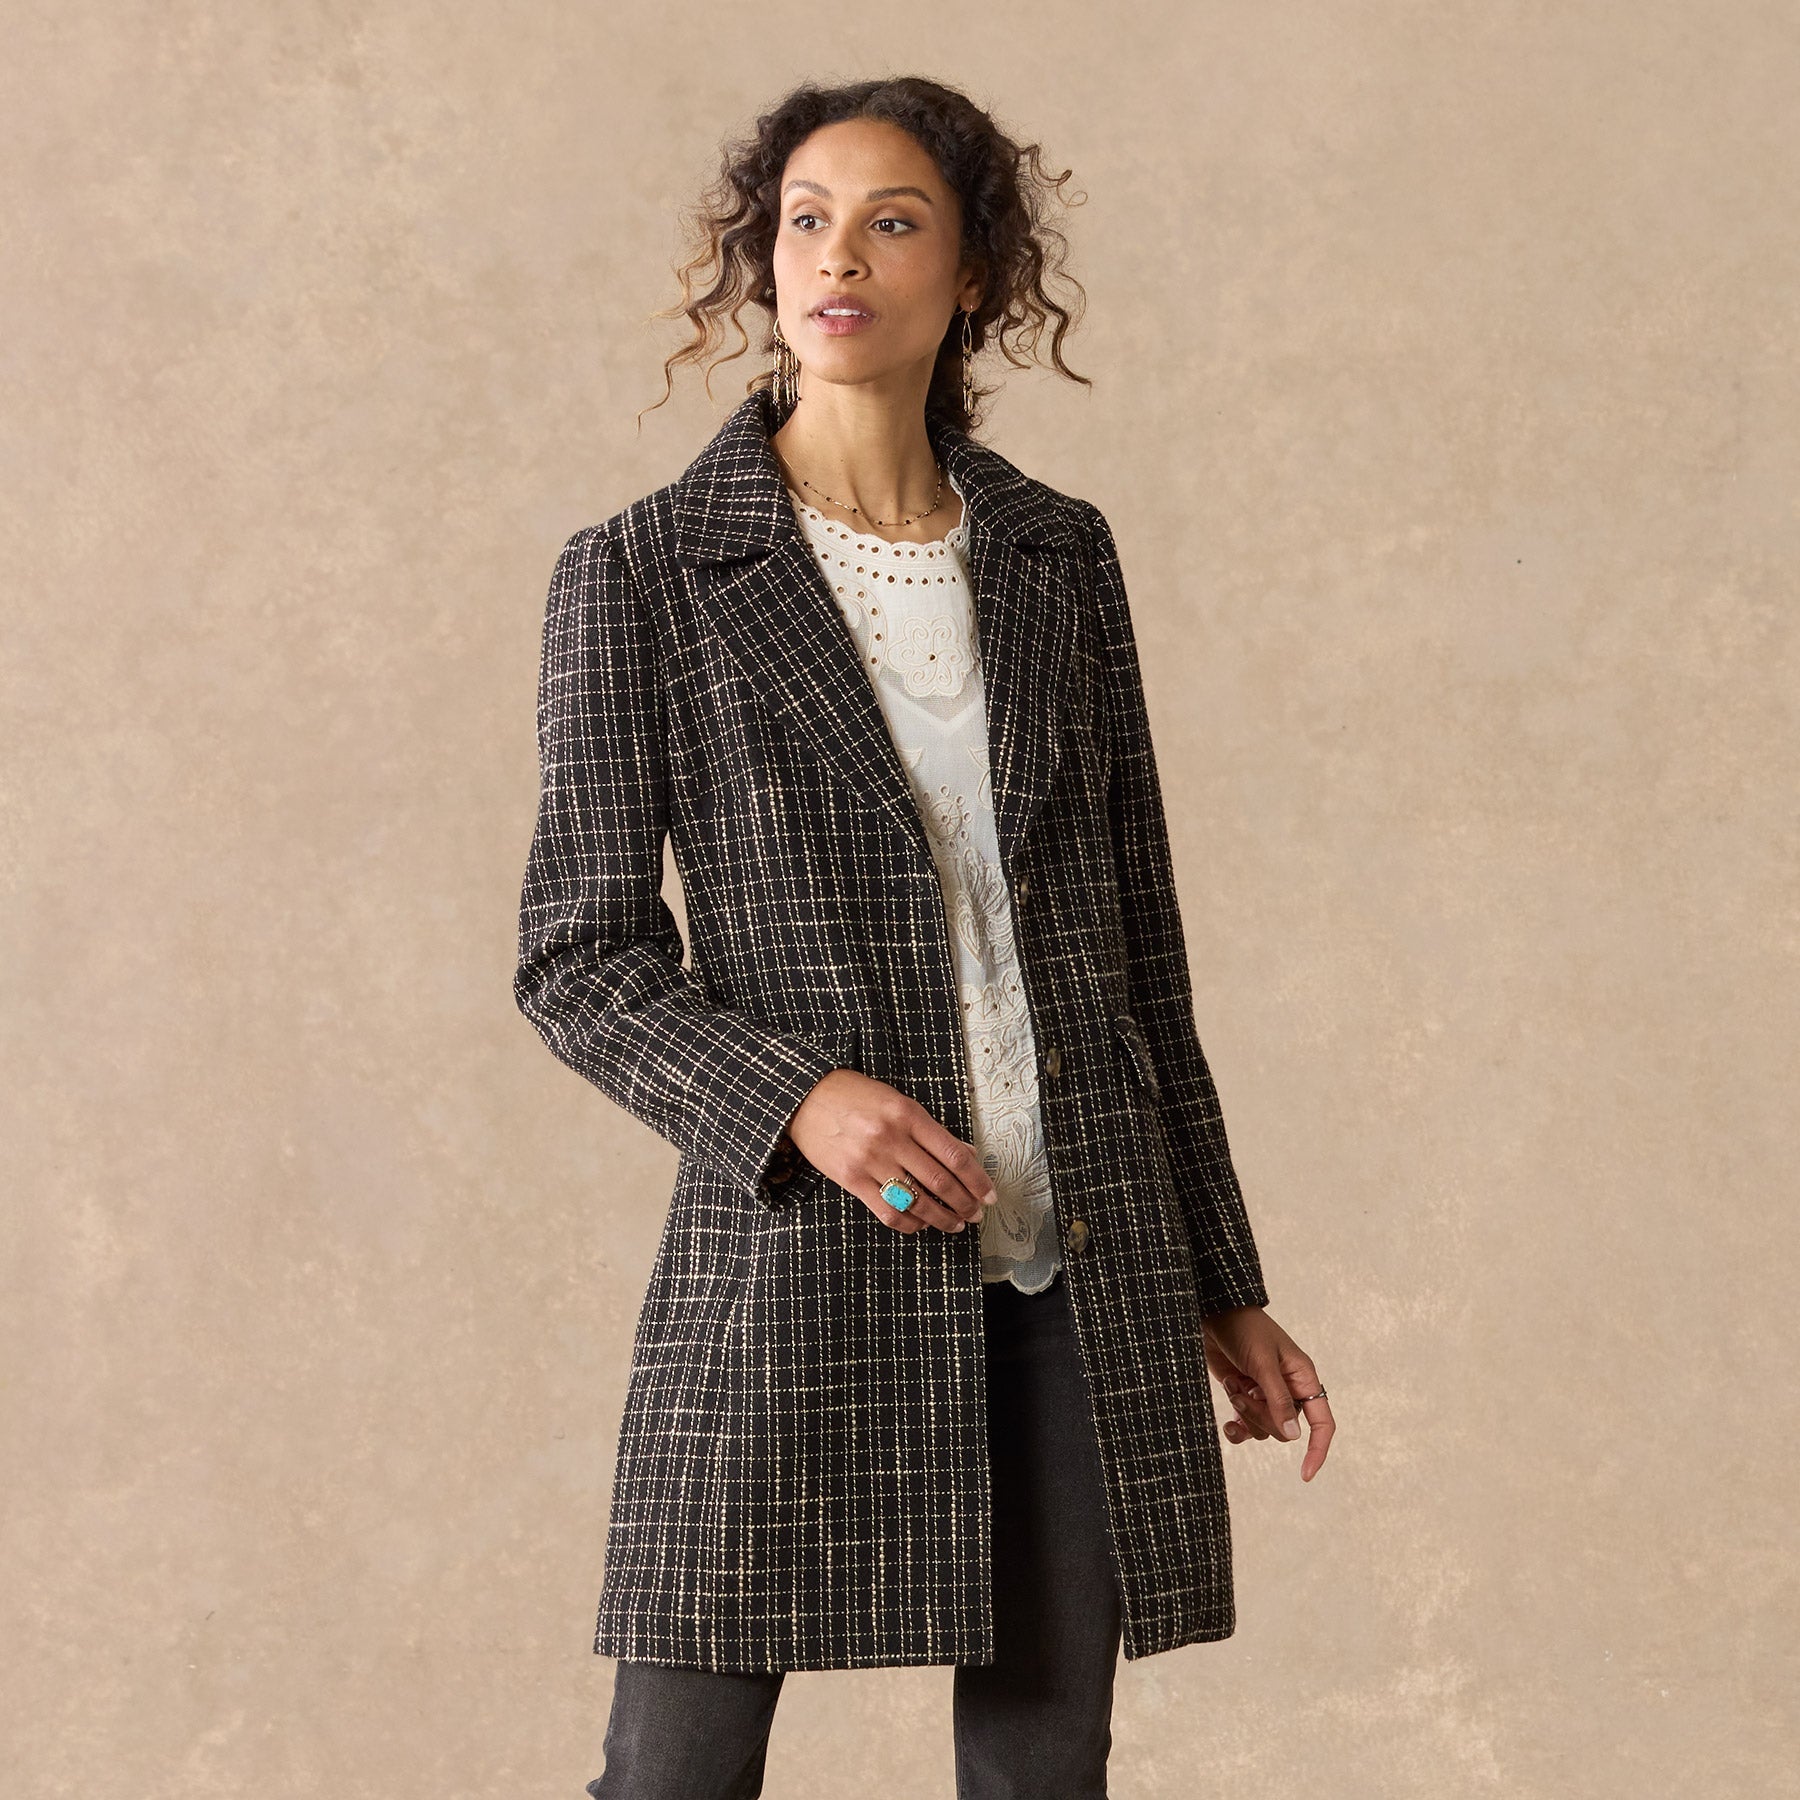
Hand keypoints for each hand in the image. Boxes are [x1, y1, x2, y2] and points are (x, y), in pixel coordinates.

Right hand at [785, 1069, 998, 1234]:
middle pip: (940, 1182)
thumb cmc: (856, 1096)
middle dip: (965, 1203)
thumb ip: (930, 1130)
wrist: (805, 1098)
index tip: (989, 1195)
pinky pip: (889, 1212)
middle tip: (976, 1213)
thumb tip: (967, 1155)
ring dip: (942, 1218)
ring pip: (918, 1202)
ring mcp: (870, 1161)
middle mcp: (891, 1138)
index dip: (978, 1180)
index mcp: (908, 1114)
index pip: (955, 1155)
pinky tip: (921, 1224)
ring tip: (955, 1223)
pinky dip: (911, 1223)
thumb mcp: (898, 1102)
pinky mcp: (851, 1180)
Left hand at [1200, 1306, 1334, 1480]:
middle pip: (1286, 1429)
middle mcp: (1288, 1389)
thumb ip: (1278, 1399)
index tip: (1305, 1475)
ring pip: (1264, 1429)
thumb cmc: (1243, 1329)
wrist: (1213, 1312)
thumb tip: (1294, 1436)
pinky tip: (1227, 1422)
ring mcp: (1265, 1394)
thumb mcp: (1262, 1362)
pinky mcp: (1244, 1395)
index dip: (1318, 1449)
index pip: (1322, 1422)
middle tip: (1242, 1392)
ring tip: (1233, 1387)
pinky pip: (1246, 1426)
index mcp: (1303, 1378)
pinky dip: (1236, 1427)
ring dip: (1245, 1415)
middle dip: (1262, 1417)